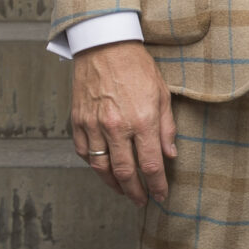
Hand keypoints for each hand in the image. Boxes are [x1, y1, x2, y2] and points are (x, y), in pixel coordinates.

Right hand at [71, 40, 176, 206]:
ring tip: (124, 192)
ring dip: (113, 185)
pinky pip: (84, 152)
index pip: (151, 164)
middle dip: (134, 192)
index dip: (157, 185)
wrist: (104, 46)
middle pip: (124, 172)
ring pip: (101, 168)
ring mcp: (93, 125)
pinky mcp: (77, 121)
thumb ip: (167, 128)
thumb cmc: (137, 67)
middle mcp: (116, 126)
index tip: (161, 196)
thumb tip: (171, 155)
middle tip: (141, 202)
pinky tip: (104, 170)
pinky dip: (94, 165)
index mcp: (142, 119)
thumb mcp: (163, 93)